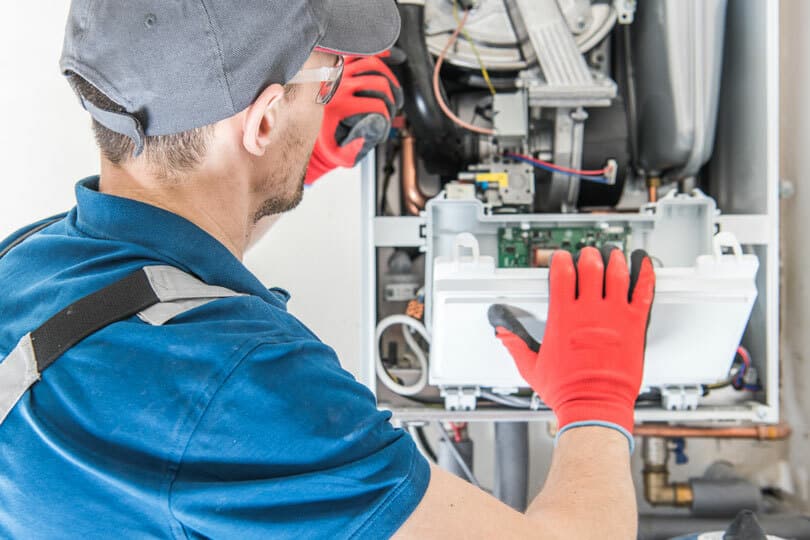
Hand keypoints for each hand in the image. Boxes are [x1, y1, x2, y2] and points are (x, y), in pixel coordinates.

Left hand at [305, 54, 402, 184]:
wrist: (306, 127)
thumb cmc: (326, 140)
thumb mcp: (339, 153)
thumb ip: (356, 149)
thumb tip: (375, 129)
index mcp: (339, 106)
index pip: (377, 105)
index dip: (387, 116)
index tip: (385, 123)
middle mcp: (338, 86)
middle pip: (379, 83)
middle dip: (391, 99)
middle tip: (391, 110)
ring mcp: (339, 72)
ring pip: (373, 64)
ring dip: (389, 78)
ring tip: (392, 93)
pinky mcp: (339, 65)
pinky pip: (360, 53)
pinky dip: (377, 54)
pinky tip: (388, 59)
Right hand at [488, 247, 654, 448]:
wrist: (594, 406)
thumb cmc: (566, 391)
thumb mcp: (531, 367)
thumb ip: (515, 345)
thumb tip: (502, 333)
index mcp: (563, 317)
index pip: (562, 274)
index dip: (560, 260)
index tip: (561, 258)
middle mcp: (589, 312)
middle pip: (590, 267)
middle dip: (588, 255)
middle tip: (588, 254)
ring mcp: (614, 316)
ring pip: (617, 274)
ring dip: (614, 259)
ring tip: (613, 254)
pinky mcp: (634, 325)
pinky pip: (643, 292)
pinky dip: (644, 275)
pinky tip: (643, 265)